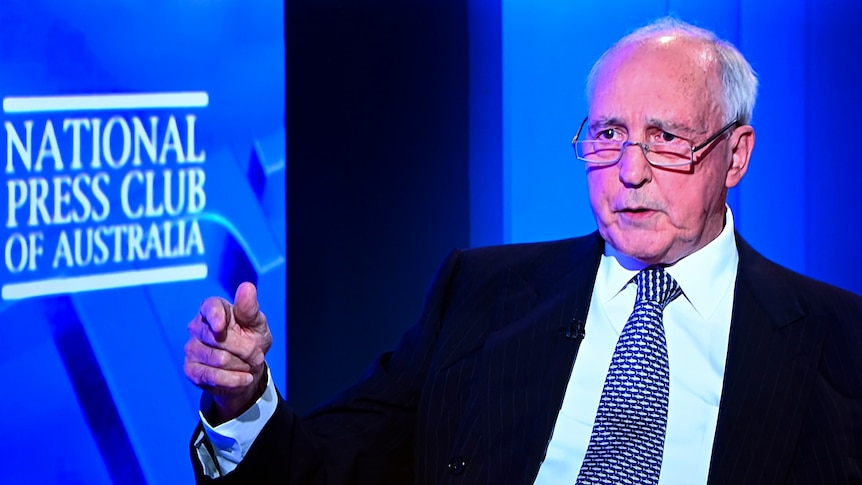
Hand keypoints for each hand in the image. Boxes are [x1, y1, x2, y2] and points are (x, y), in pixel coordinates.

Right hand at [184, 282, 272, 422]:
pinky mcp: (191, 370)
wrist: (248, 369)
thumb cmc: (251, 339)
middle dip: (245, 349)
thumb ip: (250, 308)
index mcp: (213, 309)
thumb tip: (247, 287)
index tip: (221, 327)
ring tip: (249, 366)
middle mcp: (197, 327)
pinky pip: (212, 376)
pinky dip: (233, 380)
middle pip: (218, 338)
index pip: (210, 308)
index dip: (214, 316)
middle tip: (258, 355)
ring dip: (241, 365)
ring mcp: (192, 349)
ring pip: (218, 359)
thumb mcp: (257, 324)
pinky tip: (244, 379)